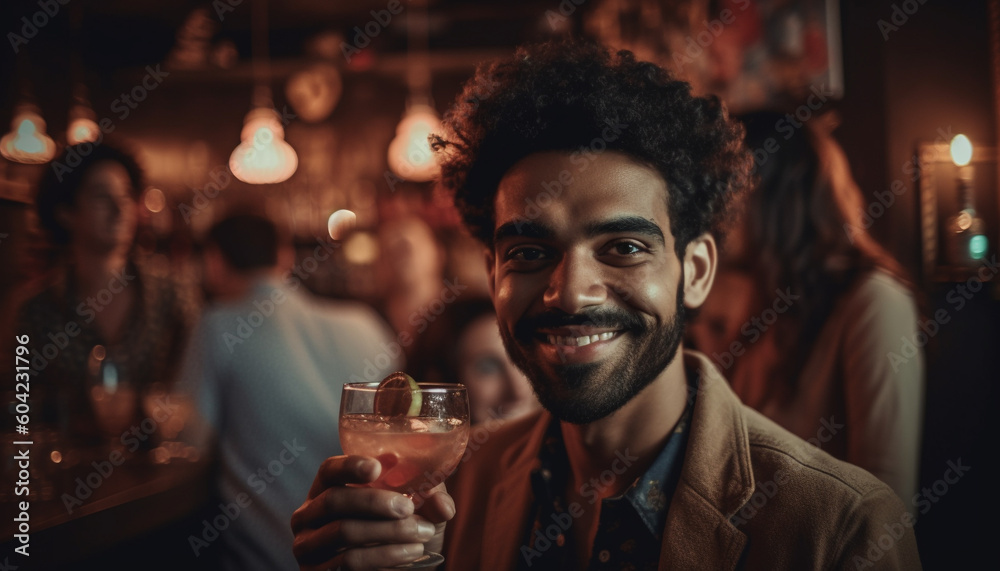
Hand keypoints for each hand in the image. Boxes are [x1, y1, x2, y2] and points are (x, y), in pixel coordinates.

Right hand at [291, 455, 455, 570]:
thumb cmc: (398, 531)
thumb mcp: (416, 509)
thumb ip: (429, 498)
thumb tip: (442, 504)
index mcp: (326, 489)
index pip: (328, 470)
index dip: (349, 465)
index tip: (376, 467)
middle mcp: (308, 516)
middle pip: (334, 500)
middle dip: (374, 502)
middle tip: (409, 508)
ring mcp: (308, 547)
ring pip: (344, 532)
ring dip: (388, 532)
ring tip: (421, 533)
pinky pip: (348, 562)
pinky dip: (384, 556)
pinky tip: (410, 553)